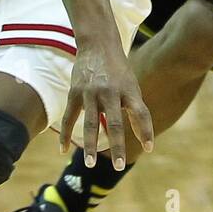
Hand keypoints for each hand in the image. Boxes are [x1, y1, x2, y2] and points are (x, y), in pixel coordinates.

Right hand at [59, 41, 153, 169]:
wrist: (98, 45)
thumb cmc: (119, 72)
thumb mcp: (132, 86)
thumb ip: (136, 110)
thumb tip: (144, 139)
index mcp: (129, 90)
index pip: (141, 113)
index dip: (145, 131)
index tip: (149, 148)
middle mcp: (111, 91)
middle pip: (115, 123)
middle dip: (117, 146)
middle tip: (120, 166)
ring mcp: (91, 92)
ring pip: (90, 124)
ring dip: (90, 146)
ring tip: (90, 164)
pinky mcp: (75, 92)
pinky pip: (70, 117)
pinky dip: (66, 134)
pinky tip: (63, 150)